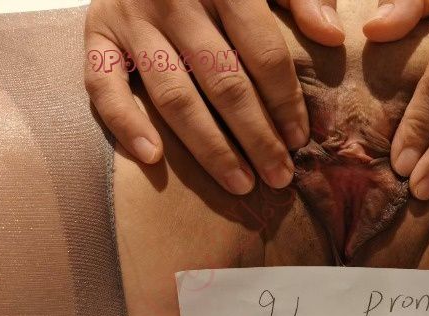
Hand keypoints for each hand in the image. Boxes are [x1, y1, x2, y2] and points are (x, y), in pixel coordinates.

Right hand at [84, 0, 343, 194]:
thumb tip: (331, 35)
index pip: (263, 54)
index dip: (285, 101)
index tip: (300, 139)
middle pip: (224, 83)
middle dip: (257, 137)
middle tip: (280, 176)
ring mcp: (131, 18)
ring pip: (174, 96)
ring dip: (209, 147)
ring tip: (240, 183)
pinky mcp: (96, 32)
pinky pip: (102, 85)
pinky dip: (125, 123)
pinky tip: (153, 159)